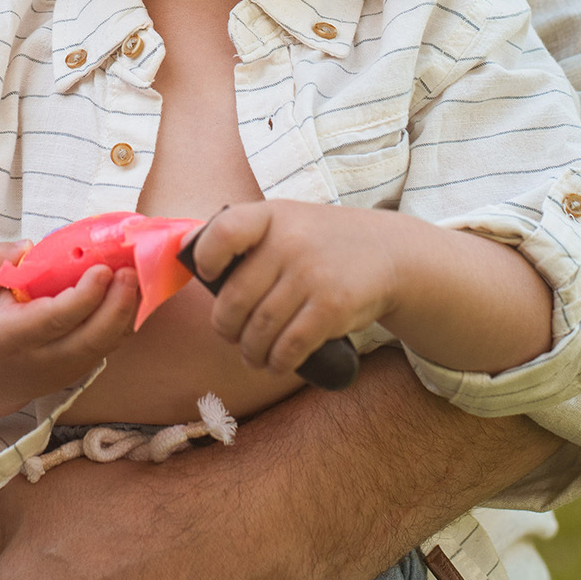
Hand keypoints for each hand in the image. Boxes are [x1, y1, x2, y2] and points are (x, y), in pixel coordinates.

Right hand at [0, 242, 139, 420]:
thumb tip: (30, 246)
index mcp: (12, 338)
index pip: (55, 320)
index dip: (84, 297)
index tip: (102, 269)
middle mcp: (42, 360)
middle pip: (91, 339)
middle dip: (118, 305)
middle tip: (130, 271)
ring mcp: (65, 370)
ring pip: (107, 345)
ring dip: (129, 312)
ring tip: (140, 277)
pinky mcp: (80, 370)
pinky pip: (110, 346)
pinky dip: (127, 321)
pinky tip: (136, 293)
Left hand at [190, 201, 402, 375]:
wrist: (390, 253)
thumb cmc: (322, 243)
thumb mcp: (287, 222)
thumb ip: (248, 237)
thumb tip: (189, 259)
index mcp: (271, 216)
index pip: (224, 231)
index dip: (207, 258)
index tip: (209, 275)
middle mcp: (290, 242)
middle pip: (235, 299)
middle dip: (227, 328)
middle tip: (230, 336)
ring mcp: (312, 274)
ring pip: (260, 329)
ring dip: (251, 352)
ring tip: (253, 355)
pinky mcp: (332, 306)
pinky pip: (290, 346)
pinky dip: (278, 362)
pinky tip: (277, 363)